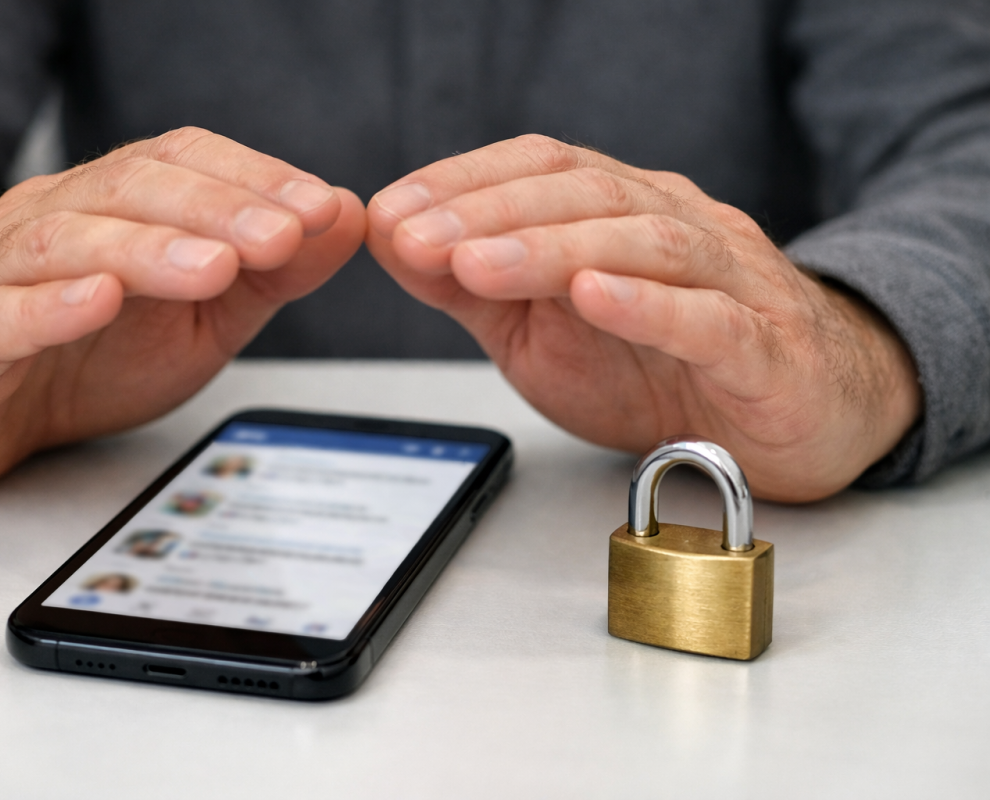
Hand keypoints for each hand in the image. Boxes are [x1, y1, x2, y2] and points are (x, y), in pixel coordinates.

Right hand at [0, 128, 364, 488]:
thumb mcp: (199, 318)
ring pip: (66, 241)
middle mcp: (50, 220)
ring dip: (147, 249)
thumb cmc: (82, 358)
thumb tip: (343, 218)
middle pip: (128, 188)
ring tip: (214, 268)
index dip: (252, 176)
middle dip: (215, 209)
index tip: (319, 207)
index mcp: (111, 207)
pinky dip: (48, 306)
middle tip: (282, 236)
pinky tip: (97, 300)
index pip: (181, 161)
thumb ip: (267, 272)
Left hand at [367, 135, 919, 500]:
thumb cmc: (663, 373)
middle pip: (587, 194)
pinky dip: (650, 305)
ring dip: (551, 249)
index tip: (391, 211)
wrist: (793, 422)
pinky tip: (596, 297)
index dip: (463, 181)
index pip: (542, 167)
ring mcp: (730, 282)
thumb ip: (476, 286)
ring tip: (477, 264)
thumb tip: (394, 238)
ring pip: (644, 242)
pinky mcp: (766, 348)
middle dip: (491, 213)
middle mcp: (678, 227)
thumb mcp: (544, 332)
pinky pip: (711, 318)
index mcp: (621, 214)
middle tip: (417, 239)